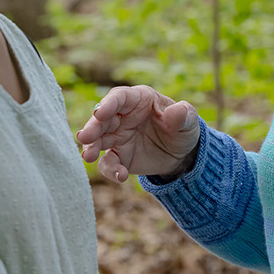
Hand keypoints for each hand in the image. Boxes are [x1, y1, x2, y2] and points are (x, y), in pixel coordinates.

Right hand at [76, 85, 199, 183]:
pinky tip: (120, 176)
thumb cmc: (182, 128)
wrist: (181, 154)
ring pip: (98, 140)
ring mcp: (118, 137)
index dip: (108, 104)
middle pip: (102, 119)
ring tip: (87, 156)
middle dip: (93, 127)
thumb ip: (184, 114)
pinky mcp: (119, 156)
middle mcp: (123, 116)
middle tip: (84, 137)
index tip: (99, 113)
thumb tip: (177, 110)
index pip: (119, 97)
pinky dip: (111, 170)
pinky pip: (108, 163)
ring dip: (91, 147)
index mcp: (138, 99)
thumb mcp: (188, 121)